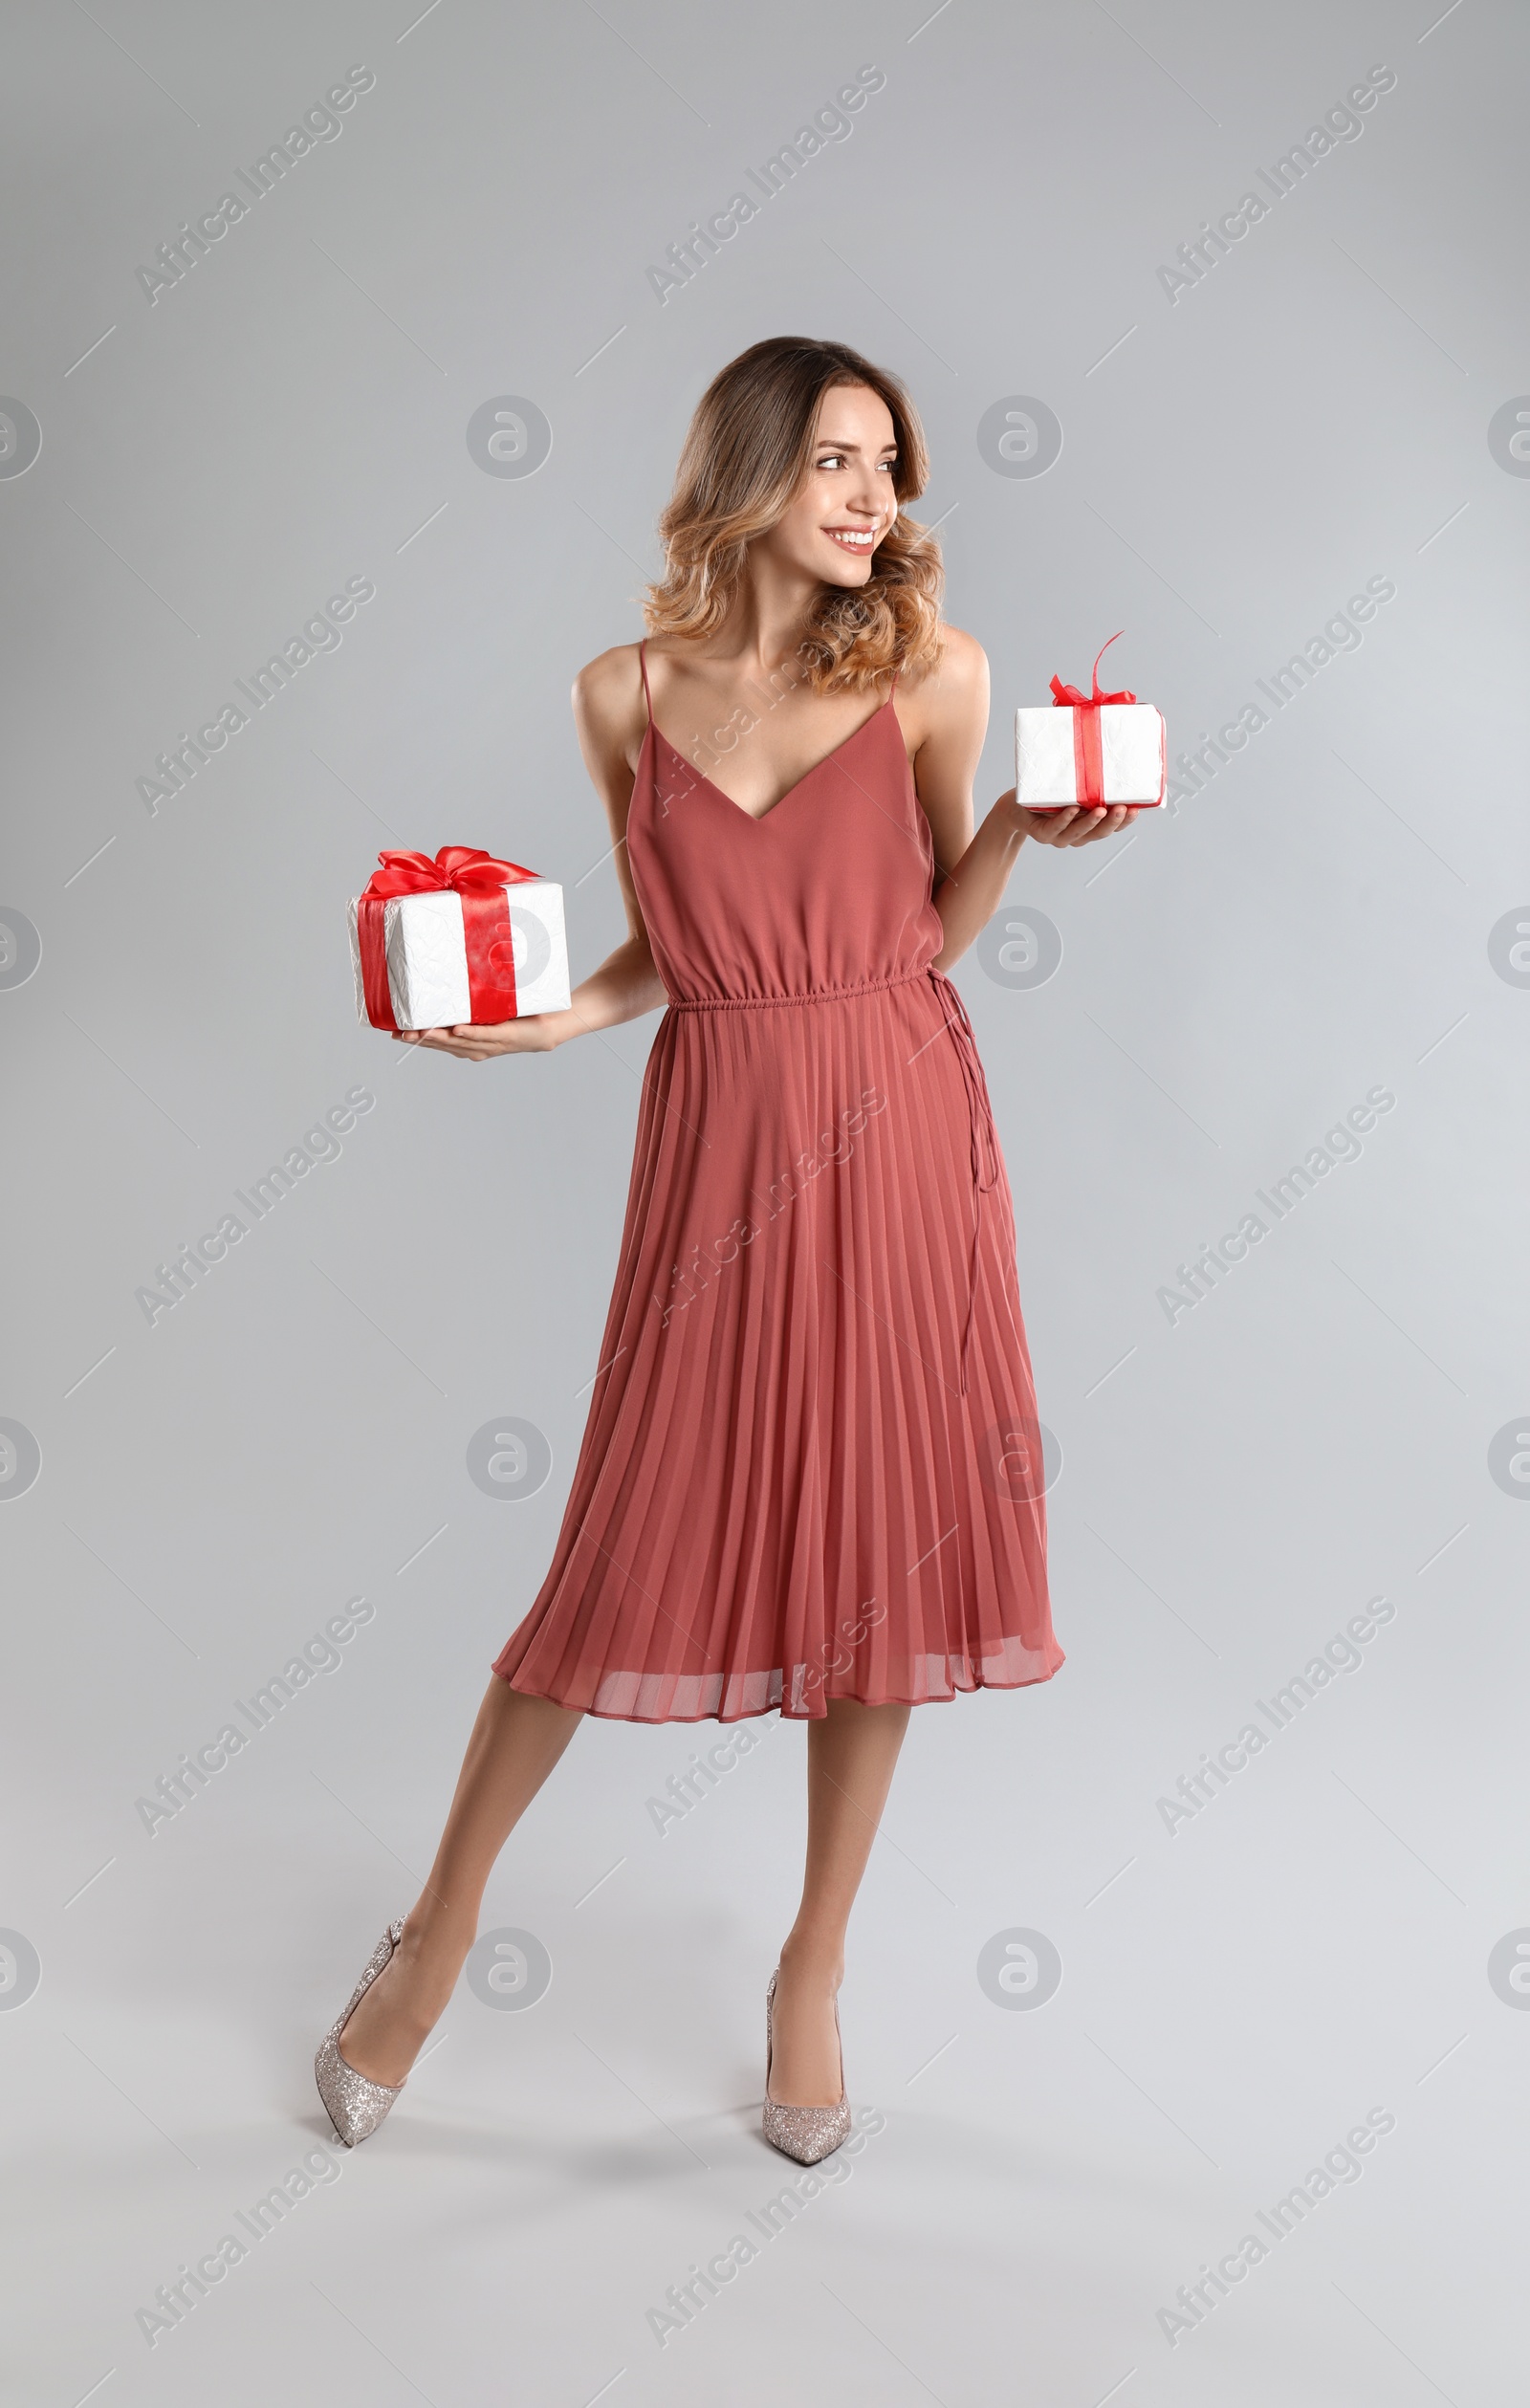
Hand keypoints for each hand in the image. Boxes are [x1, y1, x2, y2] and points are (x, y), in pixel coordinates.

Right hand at [392, 1015, 559, 1061]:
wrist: (546, 1029)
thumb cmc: (515, 1018)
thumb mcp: (486, 1010)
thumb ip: (468, 1001)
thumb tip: (449, 975)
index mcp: (467, 1043)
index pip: (437, 1042)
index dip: (416, 1038)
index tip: (393, 1032)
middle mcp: (474, 1048)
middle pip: (443, 1044)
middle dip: (420, 1040)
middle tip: (398, 1033)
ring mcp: (489, 1044)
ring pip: (459, 1042)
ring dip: (439, 1037)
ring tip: (419, 1032)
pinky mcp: (505, 1036)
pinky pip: (485, 1034)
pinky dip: (471, 1033)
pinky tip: (457, 1029)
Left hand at [1000, 789, 1146, 847]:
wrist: (1017, 807)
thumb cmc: (1049, 795)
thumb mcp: (1072, 787)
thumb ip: (1090, 779)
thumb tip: (1108, 744)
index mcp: (1089, 826)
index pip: (1112, 827)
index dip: (1125, 821)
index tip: (1137, 808)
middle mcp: (1077, 835)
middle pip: (1099, 833)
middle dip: (1113, 822)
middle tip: (1124, 808)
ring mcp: (1059, 836)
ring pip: (1079, 833)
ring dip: (1091, 822)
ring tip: (1102, 809)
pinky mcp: (1041, 833)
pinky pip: (1055, 827)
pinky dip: (1065, 819)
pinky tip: (1073, 809)